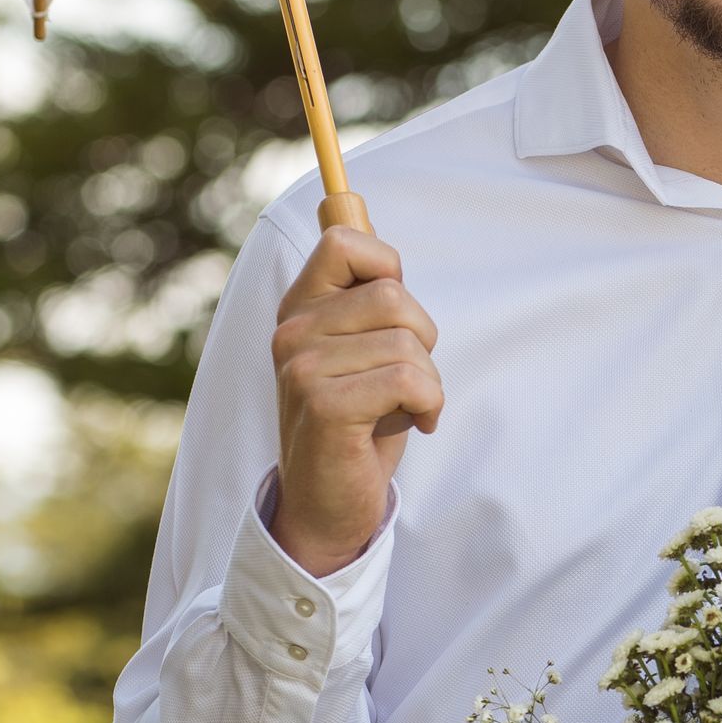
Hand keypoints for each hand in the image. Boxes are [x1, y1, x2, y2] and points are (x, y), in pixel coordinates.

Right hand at [268, 227, 442, 577]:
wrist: (329, 504)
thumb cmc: (359, 423)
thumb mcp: (362, 350)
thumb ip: (365, 297)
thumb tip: (364, 218)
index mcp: (300, 309)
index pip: (345, 242)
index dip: (388, 269)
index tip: (394, 320)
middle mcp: (292, 332)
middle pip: (393, 296)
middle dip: (422, 340)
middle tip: (409, 382)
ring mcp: (301, 368)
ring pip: (407, 341)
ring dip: (428, 381)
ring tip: (406, 409)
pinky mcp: (322, 405)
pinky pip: (407, 379)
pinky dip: (429, 404)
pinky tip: (416, 425)